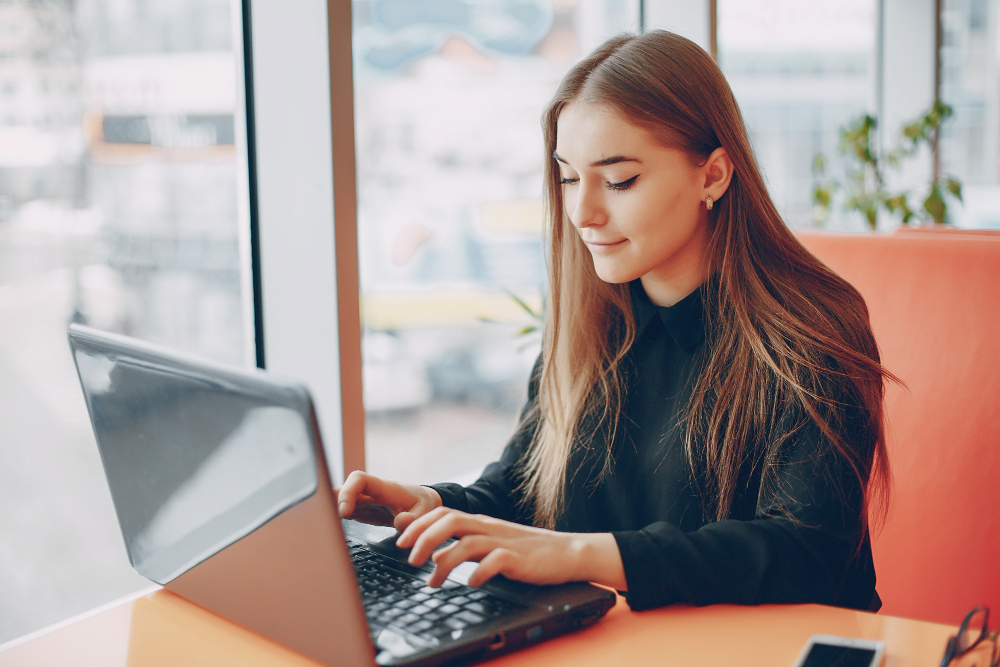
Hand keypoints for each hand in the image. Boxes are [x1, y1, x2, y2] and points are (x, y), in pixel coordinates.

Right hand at [335, 470, 442, 532]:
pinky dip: (337, 517)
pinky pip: (346, 509)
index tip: (345, 512)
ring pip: (342, 499)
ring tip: (325, 527)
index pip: (359, 479)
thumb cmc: (423, 504)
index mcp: (385, 488)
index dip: (348, 493)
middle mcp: (371, 492)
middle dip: (332, 502)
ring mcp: (366, 500)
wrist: (424, 502)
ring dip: (332, 510)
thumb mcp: (424, 513)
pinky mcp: (363, 509)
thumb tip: (400, 522)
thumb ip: (414, 519)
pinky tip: (331, 527)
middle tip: (328, 522)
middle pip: (344, 488)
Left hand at [395, 507, 626, 589]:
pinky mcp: (520, 557)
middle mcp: (488, 527)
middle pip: (450, 520)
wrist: (566, 553)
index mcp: (480, 522)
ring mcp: (504, 541)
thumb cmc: (525, 551)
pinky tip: (471, 583)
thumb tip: (434, 556)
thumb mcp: (489, 547)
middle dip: (425, 538)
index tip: (400, 540)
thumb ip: (461, 548)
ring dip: (445, 560)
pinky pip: (496, 560)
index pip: (443, 513)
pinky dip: (480, 571)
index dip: (419, 524)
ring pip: (468, 541)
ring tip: (433, 580)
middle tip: (409, 560)